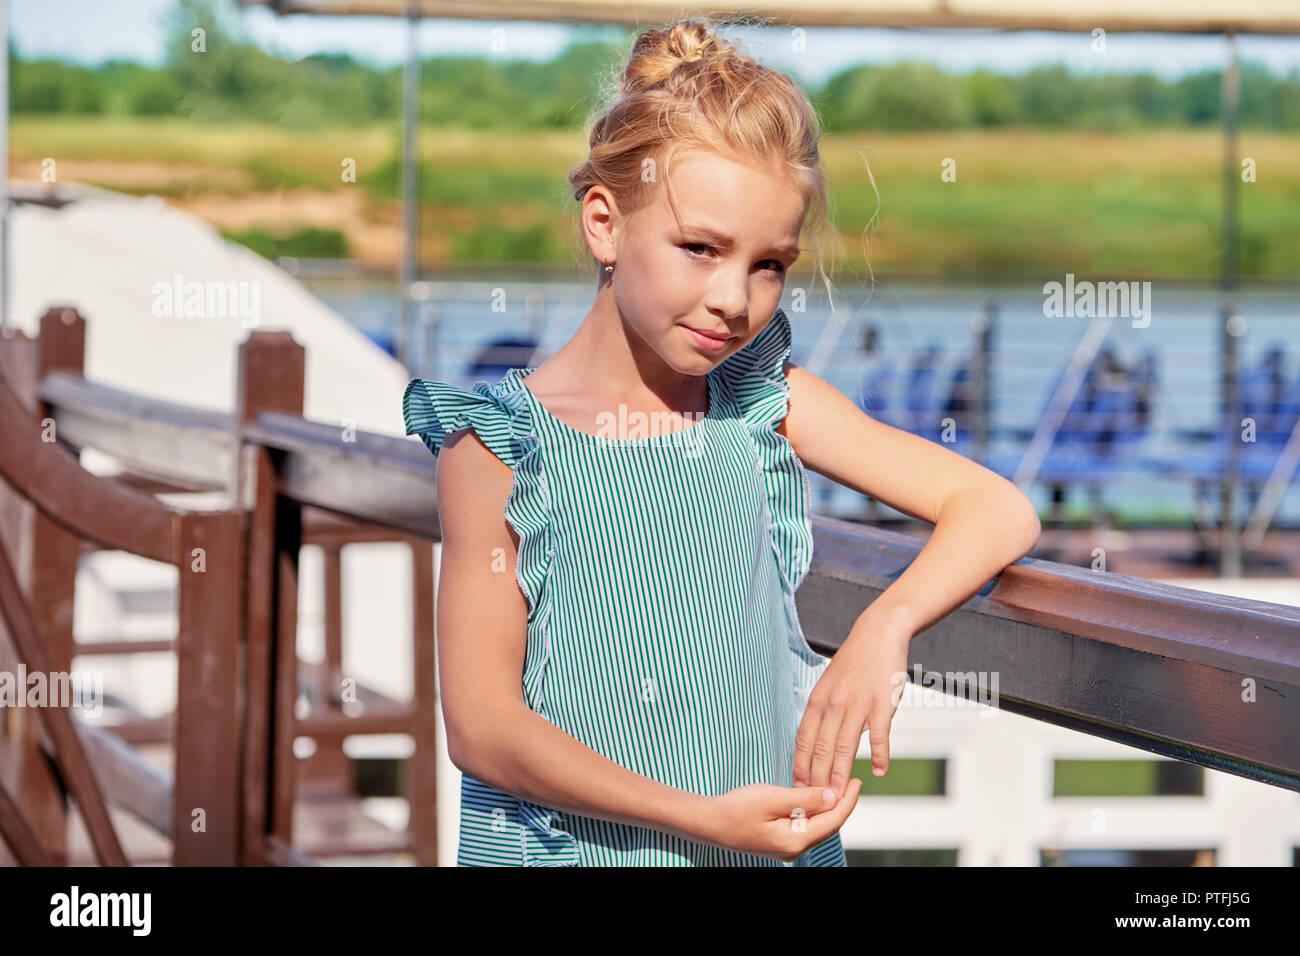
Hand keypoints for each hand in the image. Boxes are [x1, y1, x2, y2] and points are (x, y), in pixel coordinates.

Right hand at [696, 781, 862, 862]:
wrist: (707, 822)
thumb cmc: (736, 809)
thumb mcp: (772, 798)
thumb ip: (805, 798)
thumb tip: (833, 796)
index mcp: (795, 841)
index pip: (832, 821)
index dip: (847, 801)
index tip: (857, 782)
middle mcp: (793, 849)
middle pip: (827, 826)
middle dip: (841, 804)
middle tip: (851, 781)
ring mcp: (785, 847)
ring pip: (816, 826)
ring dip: (827, 807)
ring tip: (836, 786)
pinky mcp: (777, 840)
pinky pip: (804, 826)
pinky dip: (813, 811)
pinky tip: (813, 797)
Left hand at [793, 608, 911, 796]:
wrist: (878, 633)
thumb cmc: (854, 662)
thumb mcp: (829, 684)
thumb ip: (823, 712)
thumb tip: (814, 742)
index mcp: (818, 700)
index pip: (803, 741)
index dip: (800, 767)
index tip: (798, 788)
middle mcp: (834, 704)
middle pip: (821, 749)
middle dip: (817, 779)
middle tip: (817, 802)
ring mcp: (858, 704)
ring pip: (845, 747)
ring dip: (841, 774)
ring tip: (840, 796)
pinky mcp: (882, 703)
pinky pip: (879, 735)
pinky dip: (880, 755)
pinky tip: (880, 771)